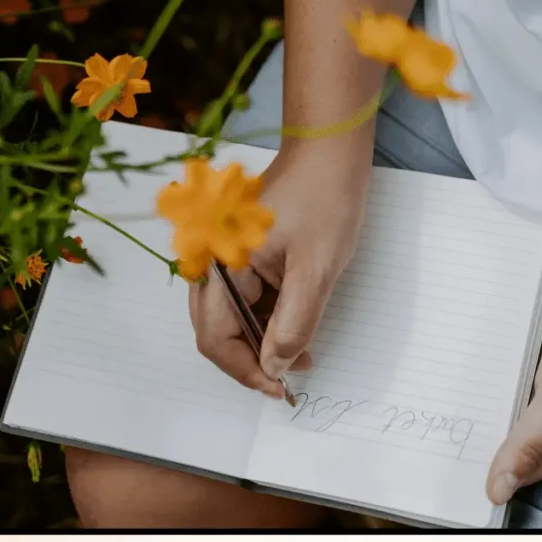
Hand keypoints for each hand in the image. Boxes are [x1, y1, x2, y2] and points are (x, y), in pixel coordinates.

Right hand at [188, 137, 372, 396]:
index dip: (245, 371)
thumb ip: (293, 323)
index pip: (215, 337)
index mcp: (219, 263)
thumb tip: (275, 367)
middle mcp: (211, 261)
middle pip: (215, 330)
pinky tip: (295, 328)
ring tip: (301, 354)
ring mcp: (224, 257)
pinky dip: (266, 318)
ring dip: (261, 341)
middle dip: (251, 360)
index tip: (280, 390)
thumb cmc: (325, 199)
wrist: (330, 152)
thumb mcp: (316, 268)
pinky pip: (244, 297)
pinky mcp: (241, 253)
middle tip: (290, 378)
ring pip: (231, 316)